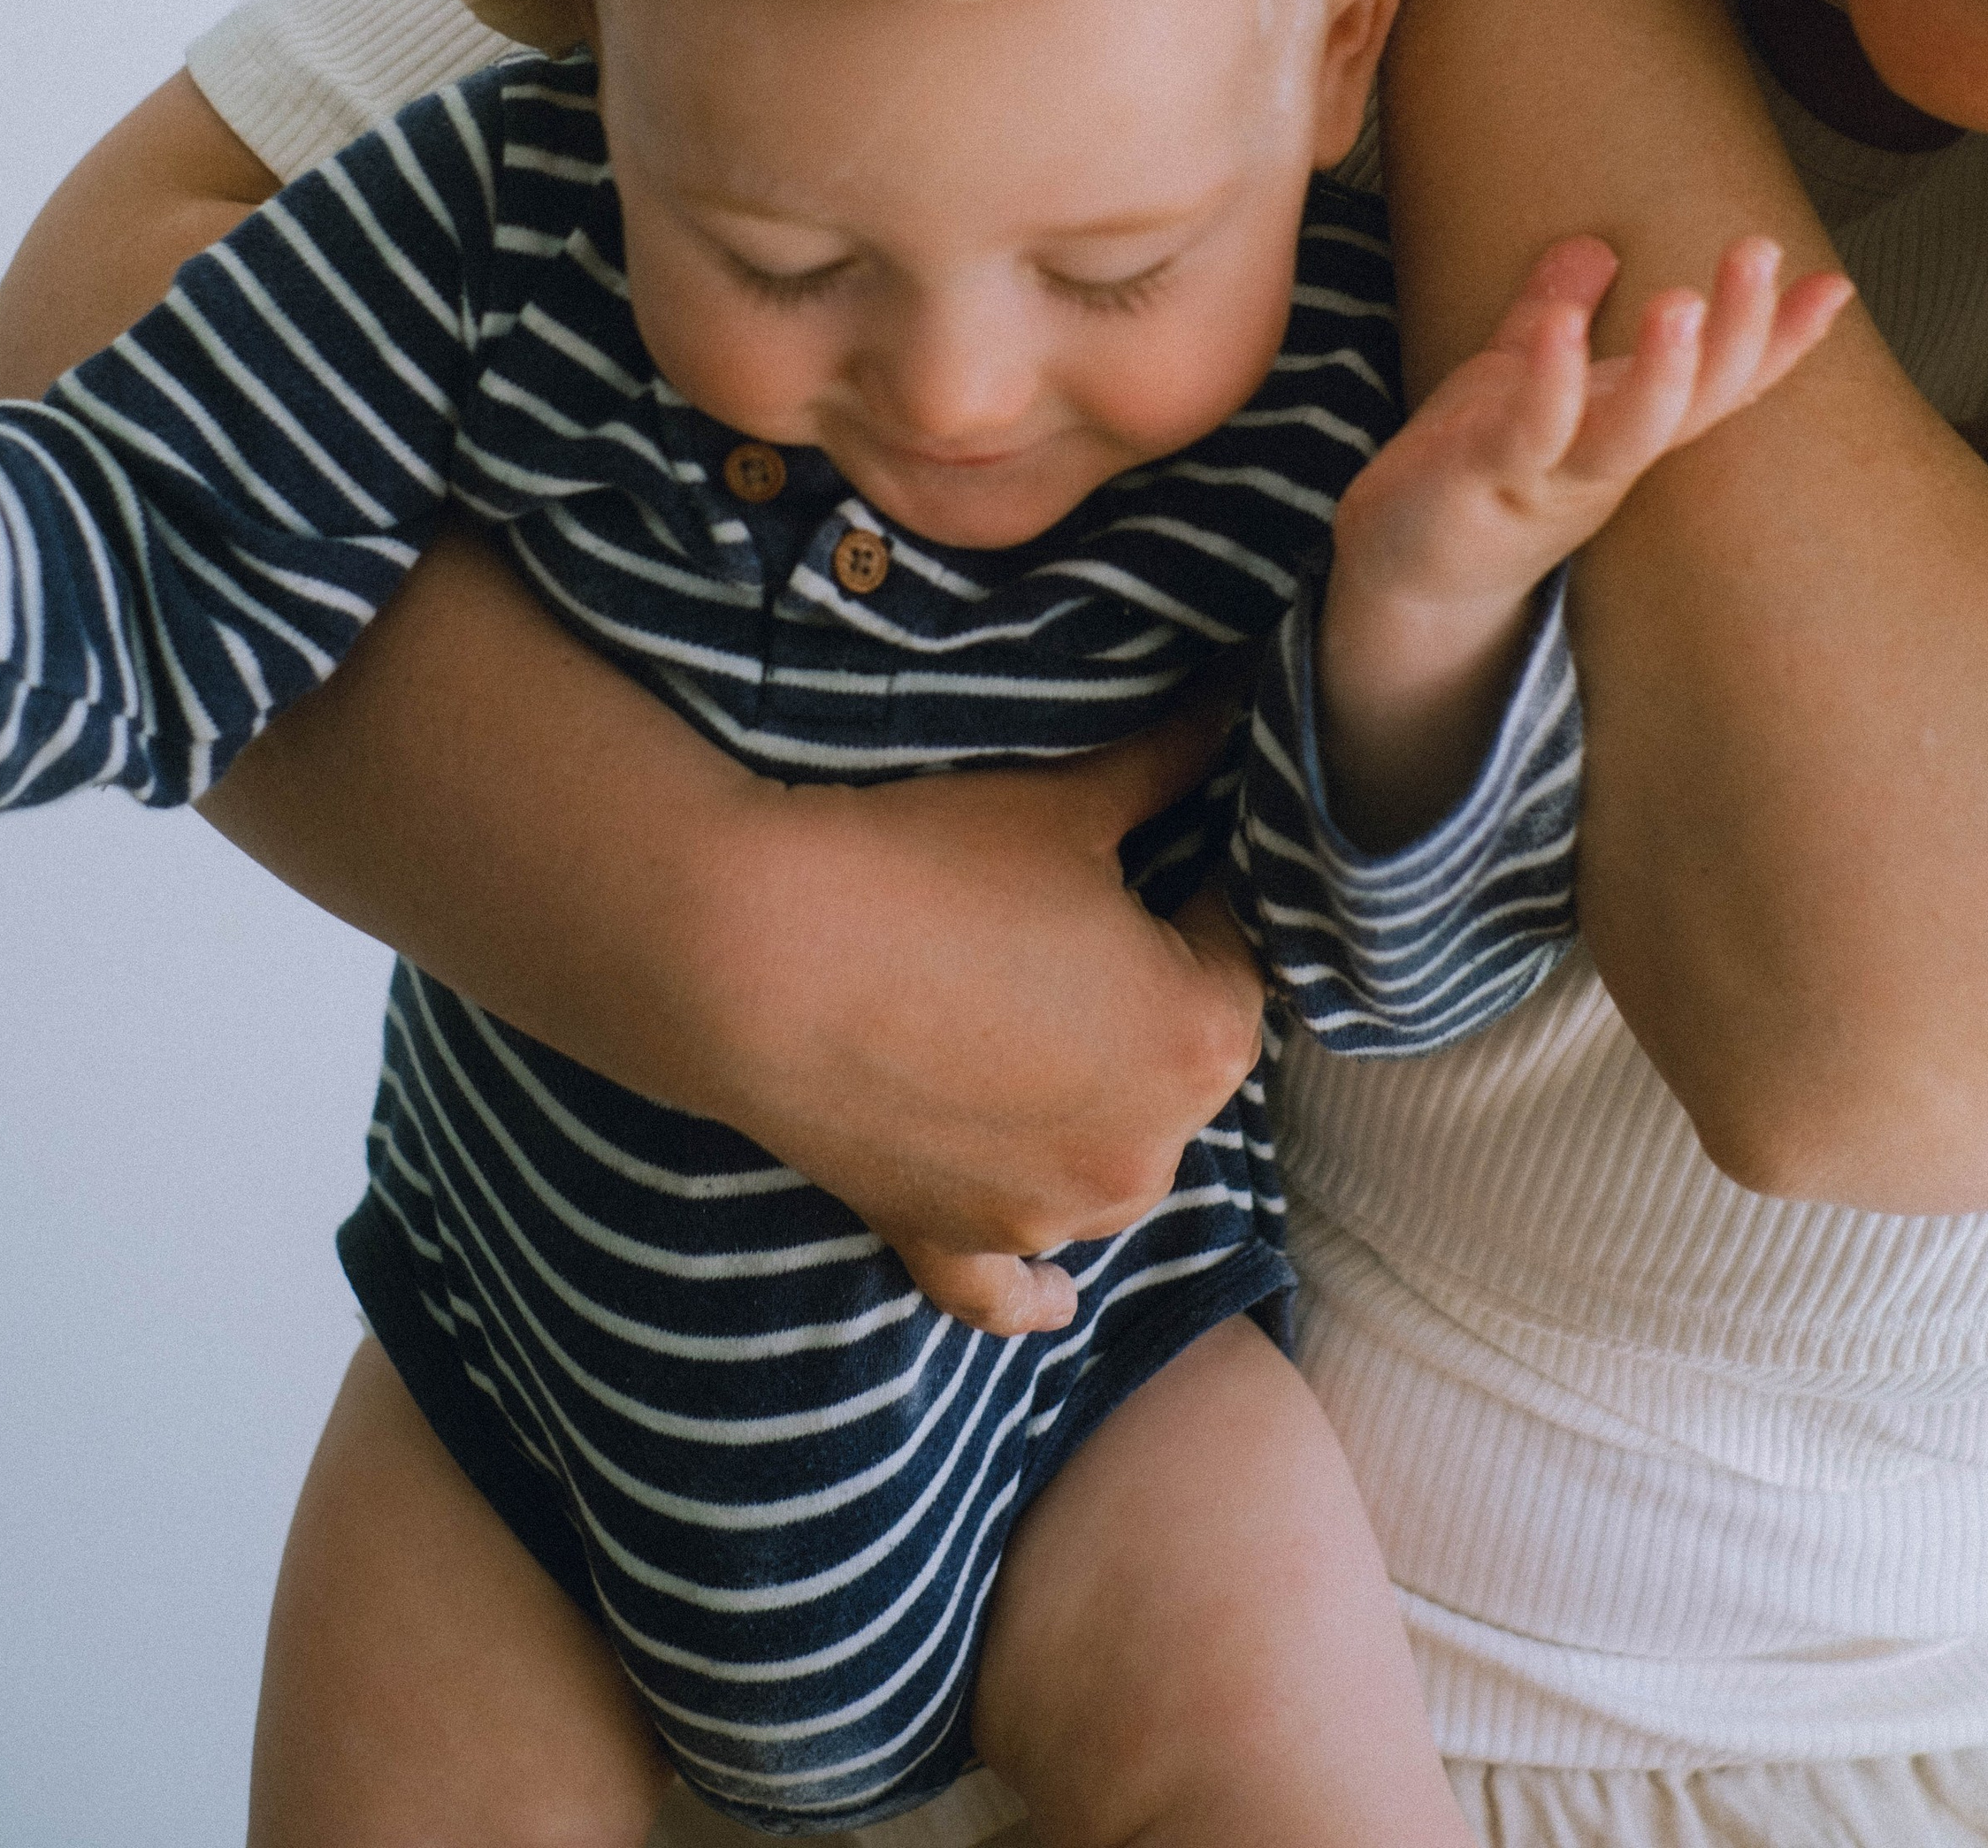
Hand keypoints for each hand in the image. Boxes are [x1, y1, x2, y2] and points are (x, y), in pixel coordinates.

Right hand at [203, 537, 1266, 1288]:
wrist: (748, 951)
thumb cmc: (921, 862)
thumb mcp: (1064, 798)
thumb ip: (1168, 755)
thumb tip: (1234, 696)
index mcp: (1200, 1037)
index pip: (1239, 943)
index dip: (1194, 880)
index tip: (1145, 838)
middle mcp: (1147, 1150)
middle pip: (1181, 1058)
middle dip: (1145, 991)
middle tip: (1069, 914)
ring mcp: (1044, 1213)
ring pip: (1112, 1162)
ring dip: (1096, 1109)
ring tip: (1033, 1021)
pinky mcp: (948, 1238)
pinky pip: (1011, 1283)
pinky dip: (1033, 1278)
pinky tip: (1055, 1290)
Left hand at [1318, 236, 1851, 843]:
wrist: (1398, 572)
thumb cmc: (1469, 471)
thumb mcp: (1518, 379)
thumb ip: (1555, 313)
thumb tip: (1594, 246)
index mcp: (1625, 424)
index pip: (1721, 380)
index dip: (1779, 338)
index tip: (1835, 283)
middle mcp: (1608, 457)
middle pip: (1699, 399)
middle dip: (1741, 331)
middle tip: (1762, 249)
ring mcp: (1553, 476)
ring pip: (1631, 432)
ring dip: (1663, 371)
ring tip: (1682, 302)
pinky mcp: (1490, 481)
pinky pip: (1532, 434)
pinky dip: (1550, 384)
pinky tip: (1562, 330)